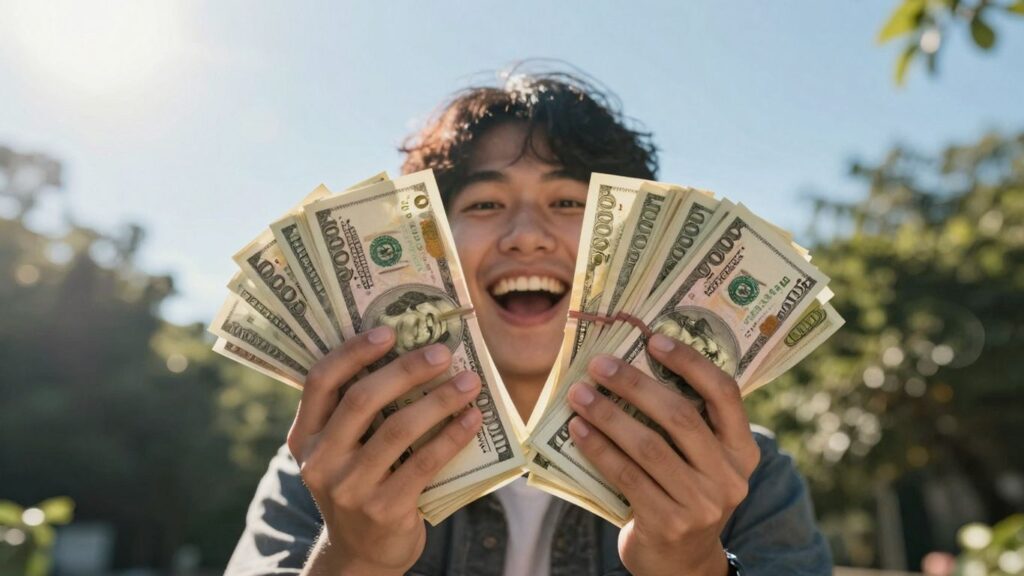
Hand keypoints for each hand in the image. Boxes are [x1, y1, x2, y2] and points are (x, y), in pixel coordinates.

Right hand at [286, 326, 482, 575]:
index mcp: (306, 437)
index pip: (319, 381)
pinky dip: (451, 436)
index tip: (389, 332)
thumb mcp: (341, 450)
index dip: (353, 352)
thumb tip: (411, 351)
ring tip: (469, 383)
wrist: (362, 553)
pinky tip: (472, 419)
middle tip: (442, 352)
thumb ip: (358, 411)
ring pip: (397, 430)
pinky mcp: (384, 509)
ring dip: (438, 400)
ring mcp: (350, 488)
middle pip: (362, 400)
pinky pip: (423, 463)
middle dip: (406, 370)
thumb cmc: (360, 482)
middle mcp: (320, 462)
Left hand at [567, 333, 760, 575]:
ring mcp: (701, 504)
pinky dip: (599, 448)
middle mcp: (729, 477)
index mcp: (742, 451)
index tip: (654, 339)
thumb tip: (631, 362)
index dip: (691, 363)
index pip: (724, 394)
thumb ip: (685, 423)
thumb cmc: (683, 493)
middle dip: (635, 385)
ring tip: (579, 394)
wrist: (681, 563)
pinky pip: (626, 476)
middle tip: (599, 365)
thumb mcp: (701, 462)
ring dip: (608, 414)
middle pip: (680, 416)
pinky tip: (578, 430)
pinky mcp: (668, 523)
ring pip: (648, 446)